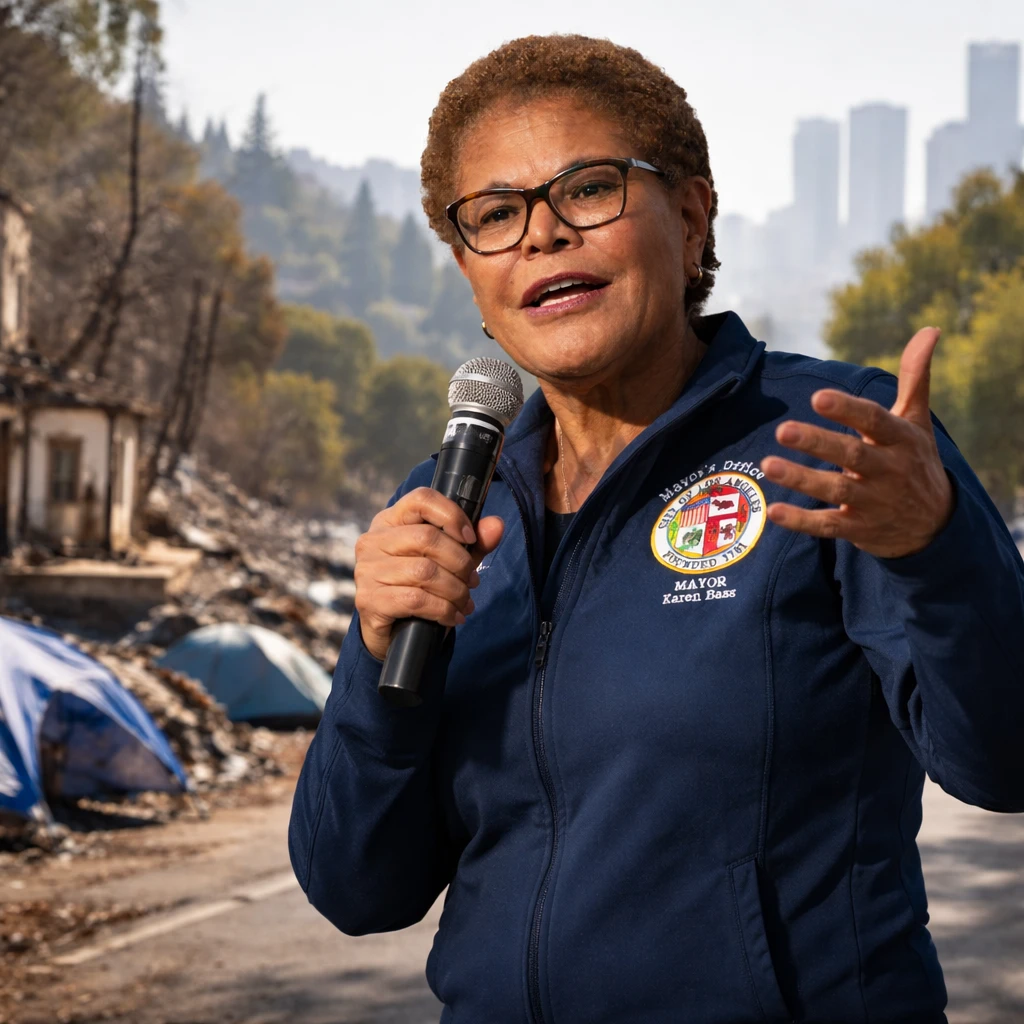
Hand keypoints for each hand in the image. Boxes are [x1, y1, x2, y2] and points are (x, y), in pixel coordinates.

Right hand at [354, 487, 504, 660]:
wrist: (391, 632)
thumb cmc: (418, 587)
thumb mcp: (449, 562)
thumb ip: (472, 543)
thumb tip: (496, 525)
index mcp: (390, 521)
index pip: (421, 499)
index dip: (452, 515)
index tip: (470, 537)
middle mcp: (373, 540)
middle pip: (427, 537)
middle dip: (460, 562)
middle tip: (473, 582)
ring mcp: (367, 570)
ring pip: (424, 571)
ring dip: (454, 590)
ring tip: (465, 602)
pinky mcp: (369, 600)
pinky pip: (415, 599)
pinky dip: (443, 610)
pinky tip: (453, 617)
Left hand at [760, 327, 953, 558]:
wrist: (935, 526)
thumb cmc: (916, 461)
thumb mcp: (917, 421)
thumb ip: (915, 377)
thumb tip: (930, 329)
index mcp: (901, 440)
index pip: (874, 421)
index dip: (848, 410)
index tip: (818, 397)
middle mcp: (889, 471)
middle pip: (851, 456)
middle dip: (817, 443)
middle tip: (783, 430)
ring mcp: (873, 502)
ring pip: (835, 491)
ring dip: (801, 479)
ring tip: (768, 464)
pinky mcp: (858, 529)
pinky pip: (828, 526)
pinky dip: (802, 521)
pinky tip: (774, 512)